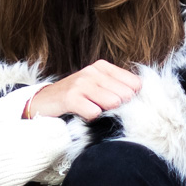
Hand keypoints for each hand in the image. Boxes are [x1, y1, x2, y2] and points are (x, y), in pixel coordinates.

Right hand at [25, 60, 140, 119]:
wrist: (43, 102)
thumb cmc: (76, 97)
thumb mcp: (97, 87)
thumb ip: (118, 88)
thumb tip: (142, 95)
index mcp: (103, 67)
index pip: (135, 83)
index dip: (132, 98)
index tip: (121, 104)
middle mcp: (93, 71)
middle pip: (126, 94)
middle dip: (120, 107)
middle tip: (104, 110)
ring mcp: (81, 83)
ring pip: (113, 102)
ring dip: (106, 112)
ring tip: (94, 110)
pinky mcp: (71, 97)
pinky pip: (94, 112)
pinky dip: (92, 118)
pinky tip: (83, 115)